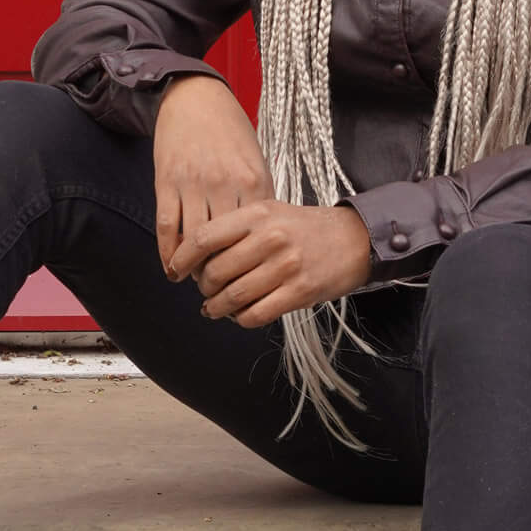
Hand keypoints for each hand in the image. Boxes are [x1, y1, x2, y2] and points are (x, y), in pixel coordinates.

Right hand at [152, 74, 274, 276]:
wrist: (196, 97)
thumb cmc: (231, 132)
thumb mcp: (256, 161)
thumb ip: (260, 198)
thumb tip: (264, 241)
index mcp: (252, 181)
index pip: (253, 239)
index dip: (250, 266)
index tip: (249, 283)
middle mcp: (223, 184)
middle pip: (224, 245)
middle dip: (221, 273)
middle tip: (219, 290)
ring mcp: (193, 183)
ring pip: (193, 241)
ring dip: (192, 269)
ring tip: (195, 283)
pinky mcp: (166, 181)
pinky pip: (166, 226)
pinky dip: (168, 253)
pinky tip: (172, 268)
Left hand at [168, 198, 373, 329]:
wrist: (355, 239)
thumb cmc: (304, 227)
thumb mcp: (270, 212)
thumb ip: (236, 228)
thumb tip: (196, 256)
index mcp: (257, 213)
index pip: (204, 237)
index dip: (182, 258)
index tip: (175, 270)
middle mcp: (270, 238)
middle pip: (215, 271)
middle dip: (203, 287)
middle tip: (204, 291)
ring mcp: (286, 266)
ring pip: (233, 296)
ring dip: (218, 308)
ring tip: (215, 308)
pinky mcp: (300, 292)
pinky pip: (257, 314)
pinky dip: (242, 319)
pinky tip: (240, 315)